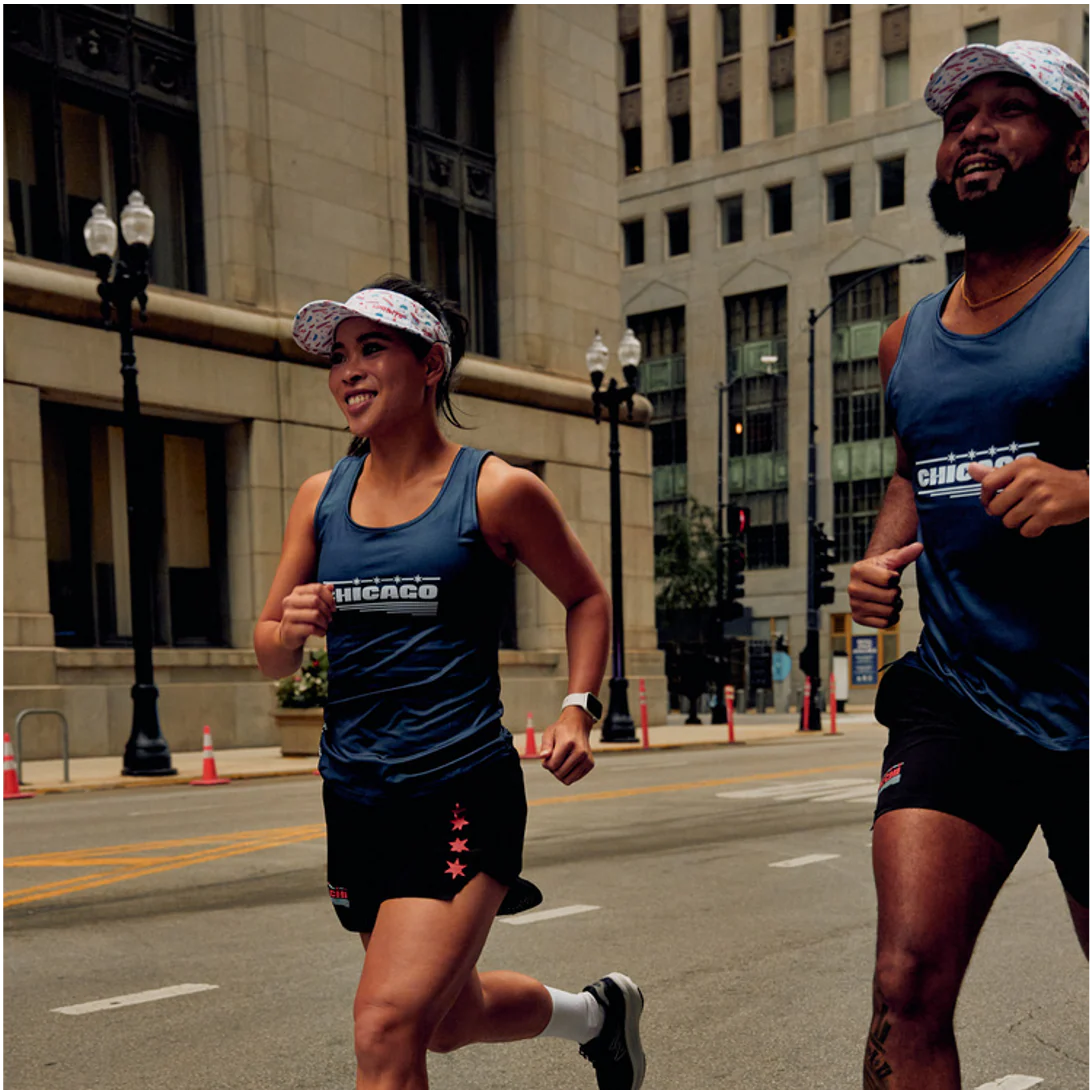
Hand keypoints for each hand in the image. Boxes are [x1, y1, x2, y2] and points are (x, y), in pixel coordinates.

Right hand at [278, 583, 334, 649]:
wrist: (287, 635)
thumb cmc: (302, 618)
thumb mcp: (310, 604)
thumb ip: (320, 594)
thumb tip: (331, 587)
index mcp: (296, 592)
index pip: (317, 588)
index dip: (329, 597)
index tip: (332, 606)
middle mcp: (290, 601)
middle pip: (315, 601)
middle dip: (327, 611)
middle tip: (329, 618)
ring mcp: (288, 615)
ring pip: (315, 615)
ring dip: (324, 622)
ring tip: (325, 626)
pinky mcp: (290, 629)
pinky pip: (312, 628)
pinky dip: (320, 631)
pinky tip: (320, 632)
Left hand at [539, 707, 594, 785]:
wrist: (578, 725)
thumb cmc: (562, 730)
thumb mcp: (549, 733)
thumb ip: (545, 746)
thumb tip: (543, 757)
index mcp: (569, 742)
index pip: (553, 764)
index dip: (546, 764)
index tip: (546, 758)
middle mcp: (581, 752)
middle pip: (560, 774)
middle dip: (553, 769)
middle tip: (553, 759)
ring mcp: (587, 759)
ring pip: (568, 780)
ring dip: (560, 773)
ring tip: (560, 762)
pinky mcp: (590, 764)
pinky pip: (574, 779)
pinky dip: (568, 774)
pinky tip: (567, 763)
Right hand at [848, 542, 923, 628]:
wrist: (870, 581)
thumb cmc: (882, 569)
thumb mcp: (892, 559)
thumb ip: (906, 554)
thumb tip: (919, 546)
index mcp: (858, 570)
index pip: (889, 579)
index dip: (895, 578)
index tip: (889, 576)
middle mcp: (852, 588)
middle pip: (890, 597)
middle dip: (895, 593)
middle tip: (889, 589)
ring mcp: (854, 605)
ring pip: (889, 611)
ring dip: (894, 606)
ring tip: (886, 599)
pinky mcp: (858, 618)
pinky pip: (884, 623)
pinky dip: (889, 618)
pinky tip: (883, 608)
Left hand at [968, 460, 1089, 537]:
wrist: (1087, 489)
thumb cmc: (1052, 480)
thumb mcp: (1026, 470)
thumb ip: (997, 472)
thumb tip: (970, 468)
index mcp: (1022, 465)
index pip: (987, 484)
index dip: (985, 497)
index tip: (991, 501)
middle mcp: (1030, 478)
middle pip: (995, 507)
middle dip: (1002, 513)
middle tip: (1015, 508)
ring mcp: (1040, 496)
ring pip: (1008, 521)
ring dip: (1017, 522)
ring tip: (1030, 513)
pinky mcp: (1050, 513)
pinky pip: (1025, 531)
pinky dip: (1031, 530)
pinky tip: (1040, 520)